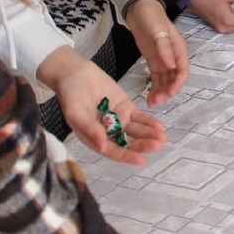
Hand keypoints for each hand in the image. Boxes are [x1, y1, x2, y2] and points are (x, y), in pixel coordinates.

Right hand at [37, 46, 167, 164]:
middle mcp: (108, 132)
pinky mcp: (125, 107)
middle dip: (143, 145)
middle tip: (158, 145)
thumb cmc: (70, 96)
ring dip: (149, 135)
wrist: (75, 73)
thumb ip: (90, 129)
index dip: (127, 156)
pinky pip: (139, 117)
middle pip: (128, 142)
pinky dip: (149, 122)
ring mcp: (118, 119)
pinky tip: (159, 126)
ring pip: (136, 131)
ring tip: (162, 137)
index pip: (113, 151)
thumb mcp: (76, 113)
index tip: (142, 160)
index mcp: (94, 138)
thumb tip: (103, 147)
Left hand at [124, 0, 188, 106]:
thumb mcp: (158, 30)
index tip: (170, 93)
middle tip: (157, 101)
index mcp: (179, 49)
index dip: (178, 83)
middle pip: (174, 78)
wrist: (139, 8)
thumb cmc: (151, 17)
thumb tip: (172, 67)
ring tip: (152, 102)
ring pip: (166, 80)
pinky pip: (157, 78)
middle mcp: (173, 57)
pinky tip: (149, 96)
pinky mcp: (153, 61)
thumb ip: (165, 48)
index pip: (183, 70)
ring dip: (161, 92)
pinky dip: (154, 87)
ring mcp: (163, 60)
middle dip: (168, 91)